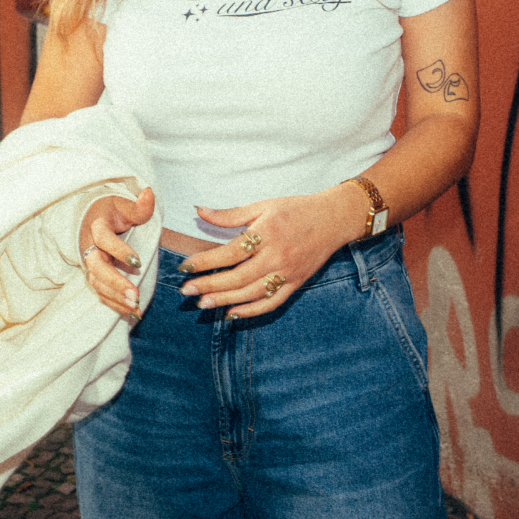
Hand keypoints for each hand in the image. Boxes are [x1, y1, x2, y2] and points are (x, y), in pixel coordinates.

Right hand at [79, 187, 155, 319]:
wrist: (93, 217)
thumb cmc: (112, 210)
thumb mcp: (125, 204)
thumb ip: (139, 205)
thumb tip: (149, 193)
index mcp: (96, 226)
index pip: (104, 239)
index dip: (118, 250)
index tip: (138, 261)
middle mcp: (89, 247)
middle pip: (96, 267)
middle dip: (115, 282)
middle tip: (134, 295)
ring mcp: (90, 263)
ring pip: (97, 283)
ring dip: (115, 297)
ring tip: (135, 307)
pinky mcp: (94, 275)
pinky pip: (101, 292)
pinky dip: (114, 304)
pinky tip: (132, 313)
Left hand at [177, 187, 366, 318]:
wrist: (333, 219)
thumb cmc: (295, 209)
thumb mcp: (263, 205)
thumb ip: (230, 214)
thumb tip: (199, 211)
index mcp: (267, 233)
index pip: (230, 252)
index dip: (205, 262)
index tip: (184, 267)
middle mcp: (277, 256)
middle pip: (238, 277)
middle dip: (209, 285)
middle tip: (186, 291)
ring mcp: (288, 273)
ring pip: (251, 293)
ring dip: (225, 300)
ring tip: (202, 304)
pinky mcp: (296, 284)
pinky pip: (271, 303)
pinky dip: (251, 311)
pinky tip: (231, 313)